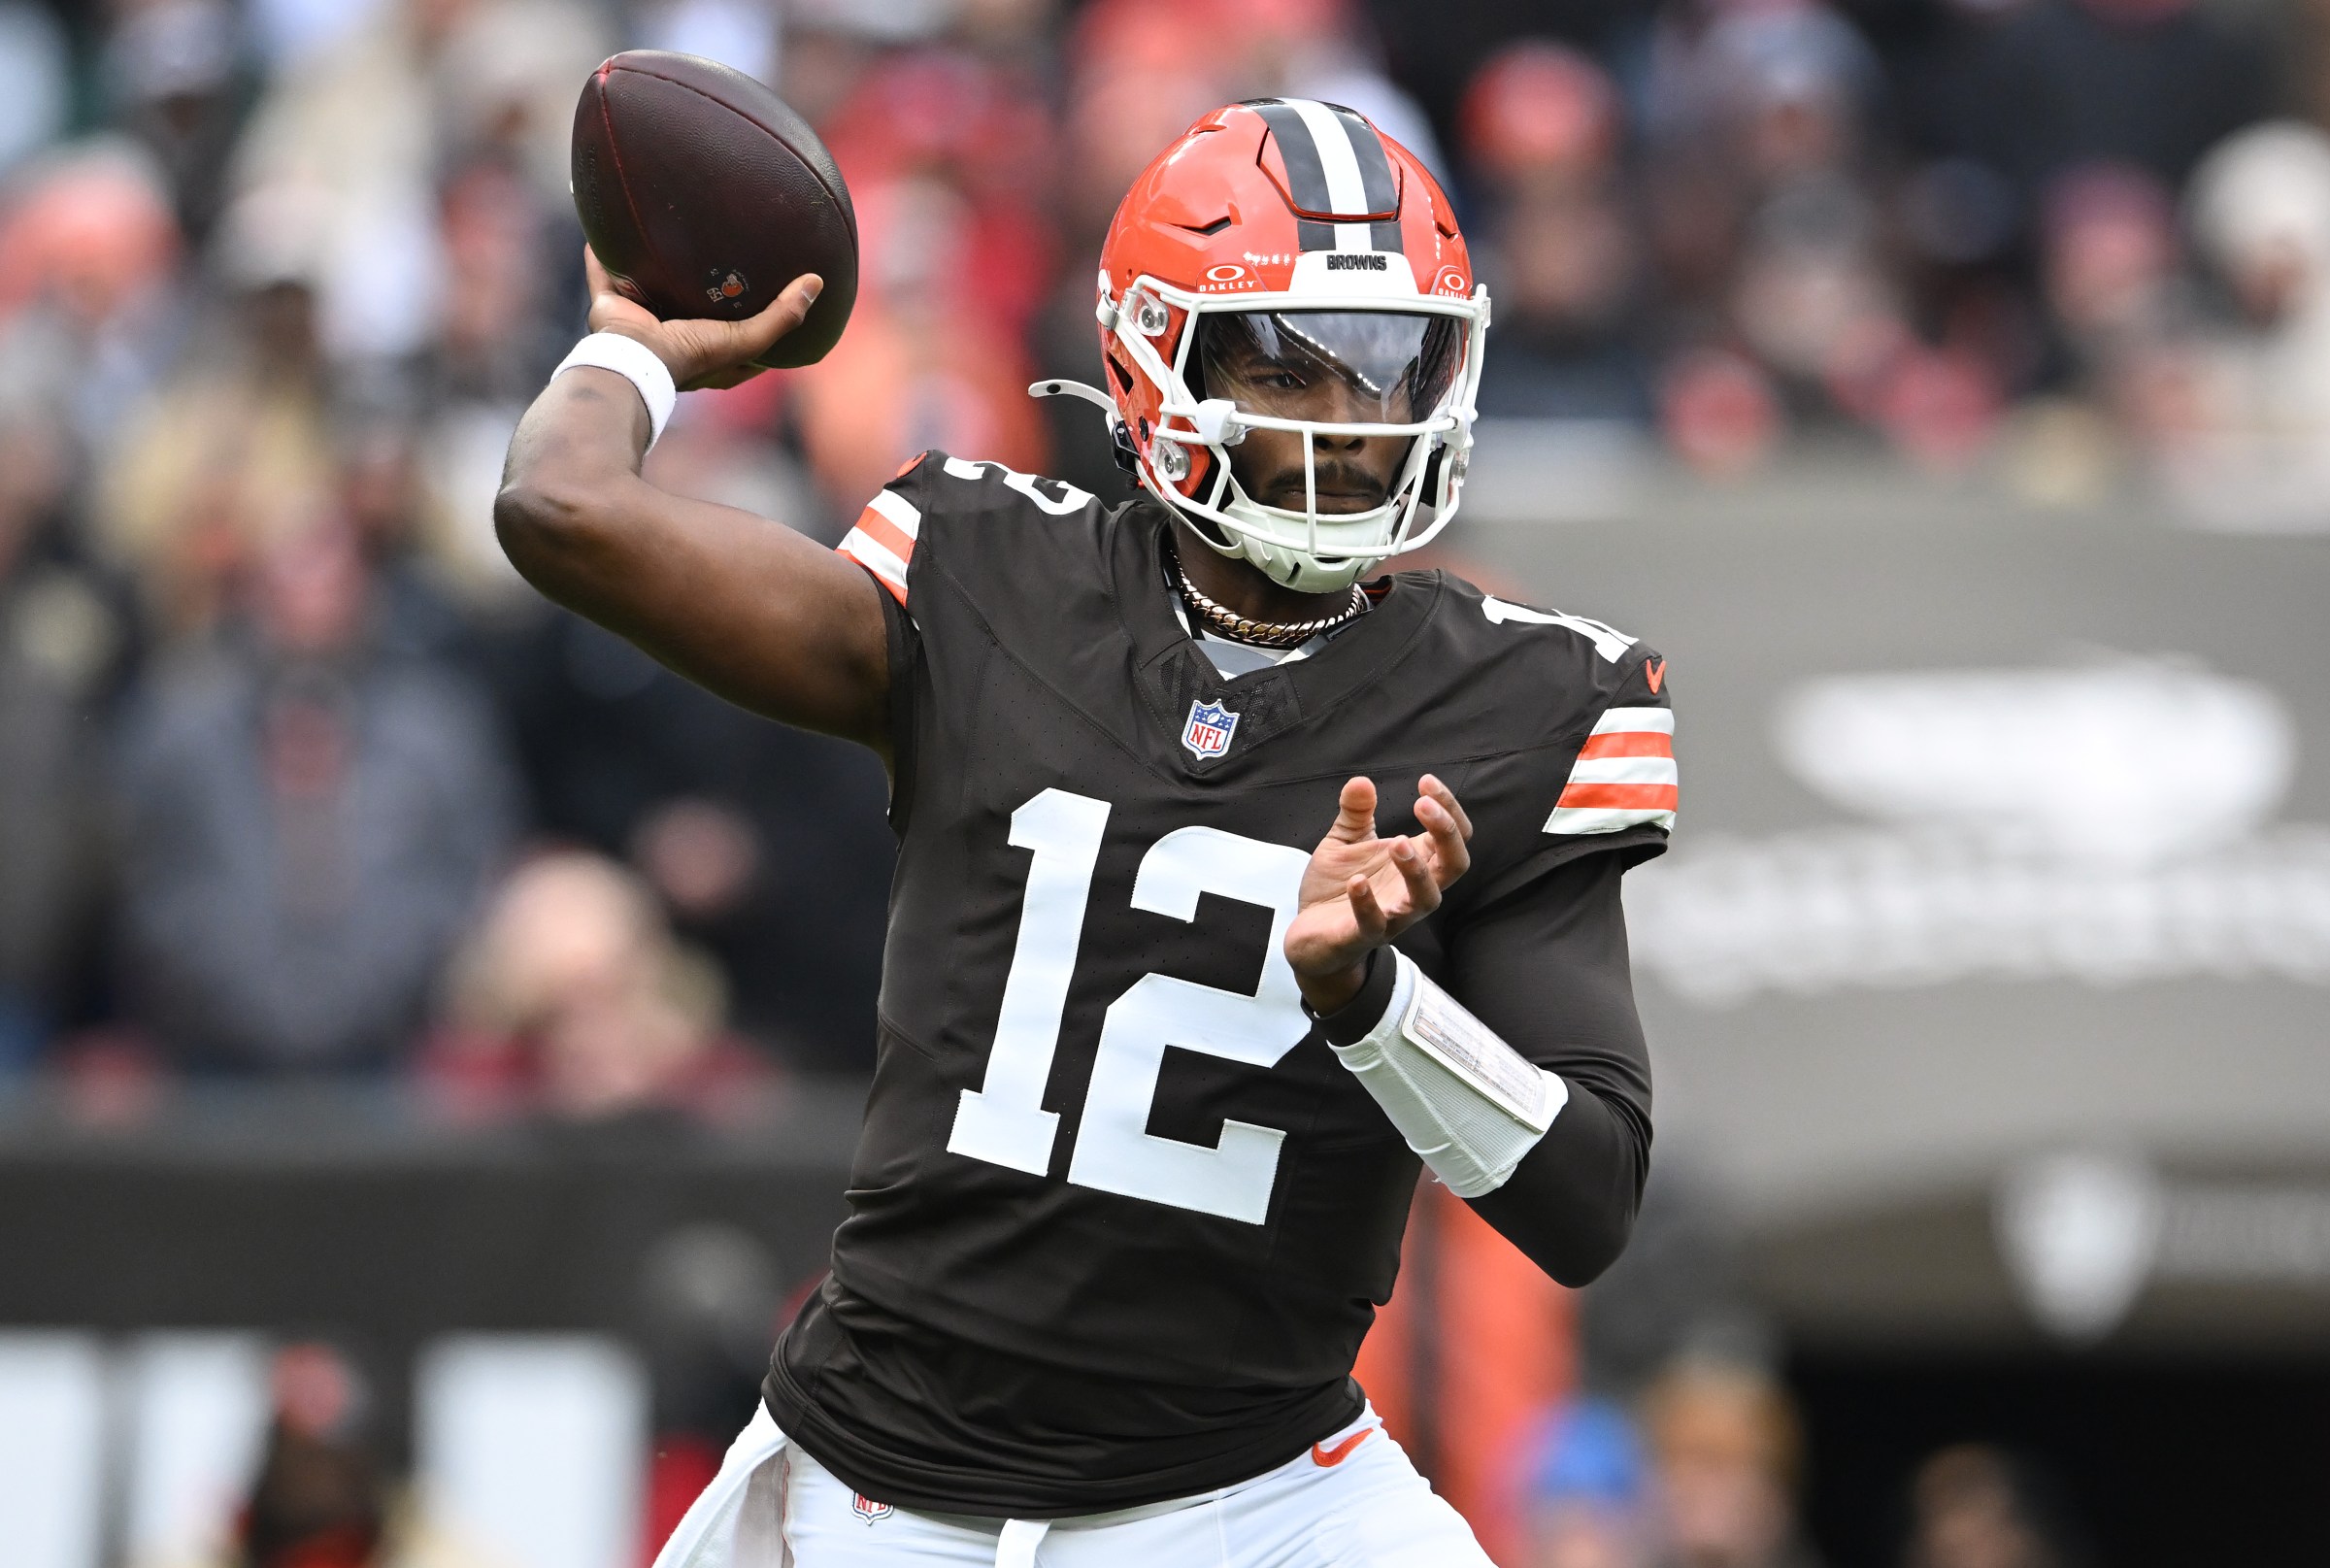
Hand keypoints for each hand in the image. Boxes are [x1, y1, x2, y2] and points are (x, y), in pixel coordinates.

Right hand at [584, 248, 822, 391]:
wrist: (634, 359)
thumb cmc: (691, 355)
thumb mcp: (746, 340)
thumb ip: (783, 316)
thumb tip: (816, 282)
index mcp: (707, 356)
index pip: (739, 340)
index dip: (757, 320)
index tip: (774, 296)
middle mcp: (673, 340)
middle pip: (693, 309)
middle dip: (705, 290)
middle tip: (723, 257)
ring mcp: (640, 322)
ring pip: (649, 290)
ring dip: (654, 269)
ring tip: (668, 236)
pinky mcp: (612, 307)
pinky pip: (604, 275)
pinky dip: (601, 257)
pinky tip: (604, 232)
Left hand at [1284, 775, 1472, 1012]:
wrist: (1309, 936)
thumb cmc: (1337, 888)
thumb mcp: (1344, 842)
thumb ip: (1354, 813)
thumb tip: (1361, 782)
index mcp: (1415, 862)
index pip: (1453, 835)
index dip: (1448, 807)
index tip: (1426, 781)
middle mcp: (1413, 890)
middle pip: (1454, 865)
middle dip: (1446, 832)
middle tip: (1422, 804)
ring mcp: (1393, 916)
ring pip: (1426, 898)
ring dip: (1416, 869)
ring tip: (1397, 841)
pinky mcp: (1364, 937)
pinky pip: (1375, 924)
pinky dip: (1367, 902)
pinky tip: (1357, 881)